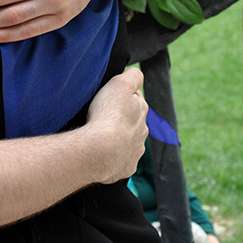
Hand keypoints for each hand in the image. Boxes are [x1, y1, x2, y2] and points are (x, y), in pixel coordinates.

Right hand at [83, 68, 148, 184]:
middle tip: (102, 116)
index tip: (109, 98)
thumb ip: (133, 76)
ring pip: (128, 141)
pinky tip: (101, 153)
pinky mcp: (126, 167)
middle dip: (121, 118)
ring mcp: (135, 151)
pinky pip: (121, 160)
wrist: (100, 151)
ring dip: (117, 138)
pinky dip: (113, 157)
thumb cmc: (107, 116)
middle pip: (132, 121)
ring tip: (99, 136)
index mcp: (141, 110)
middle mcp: (142, 131)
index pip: (135, 98)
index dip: (122, 96)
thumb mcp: (120, 84)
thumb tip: (137, 75)